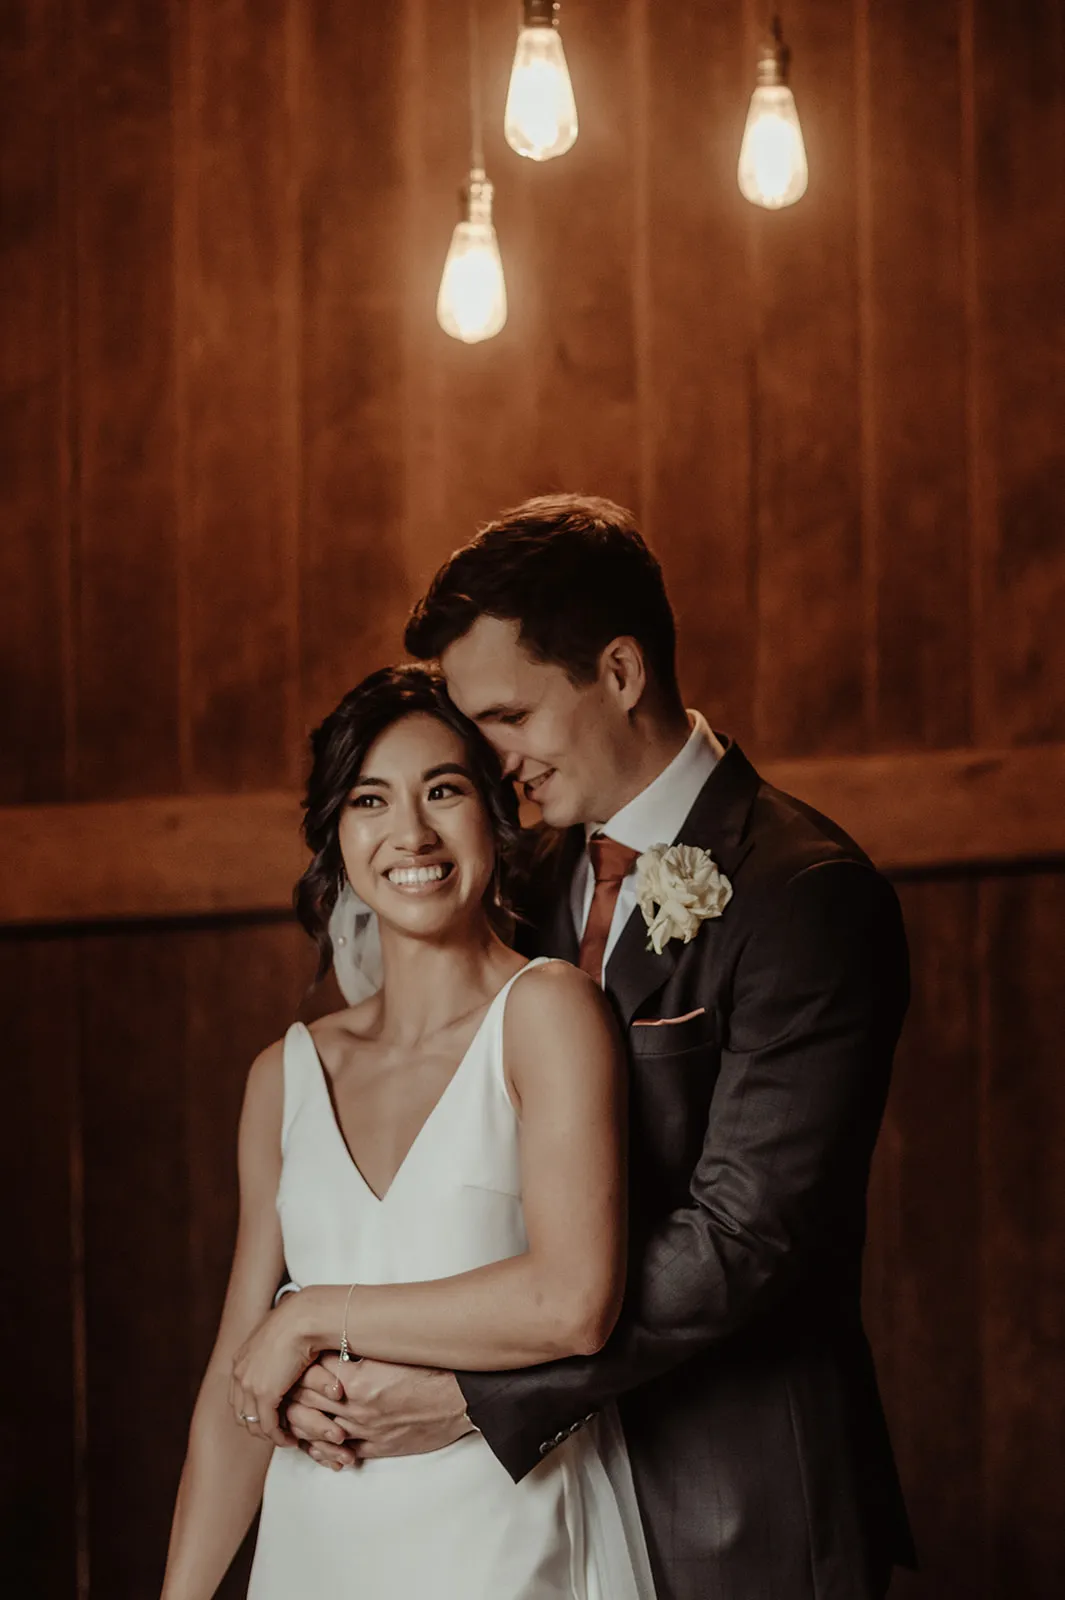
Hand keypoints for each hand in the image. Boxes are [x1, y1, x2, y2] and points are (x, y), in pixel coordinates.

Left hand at [230, 1298, 317, 1448]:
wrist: (303, 1318)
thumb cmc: (298, 1322)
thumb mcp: (276, 1336)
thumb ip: (272, 1349)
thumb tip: (283, 1352)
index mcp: (240, 1360)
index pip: (238, 1396)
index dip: (252, 1411)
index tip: (269, 1417)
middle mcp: (239, 1374)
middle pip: (241, 1413)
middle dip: (257, 1426)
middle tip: (276, 1432)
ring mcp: (249, 1385)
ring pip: (253, 1423)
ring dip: (268, 1435)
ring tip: (284, 1438)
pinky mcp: (264, 1394)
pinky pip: (268, 1425)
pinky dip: (278, 1436)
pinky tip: (290, 1438)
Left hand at [287, 1355, 472, 1466]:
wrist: (464, 1397)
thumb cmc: (432, 1366)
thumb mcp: (391, 1349)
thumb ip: (358, 1350)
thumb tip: (330, 1341)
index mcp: (358, 1378)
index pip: (309, 1374)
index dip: (296, 1367)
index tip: (293, 1359)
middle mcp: (356, 1407)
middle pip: (306, 1403)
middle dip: (290, 1395)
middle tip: (283, 1385)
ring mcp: (366, 1431)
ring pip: (316, 1432)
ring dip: (302, 1423)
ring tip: (294, 1413)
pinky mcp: (378, 1448)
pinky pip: (339, 1453)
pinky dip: (323, 1449)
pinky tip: (316, 1442)